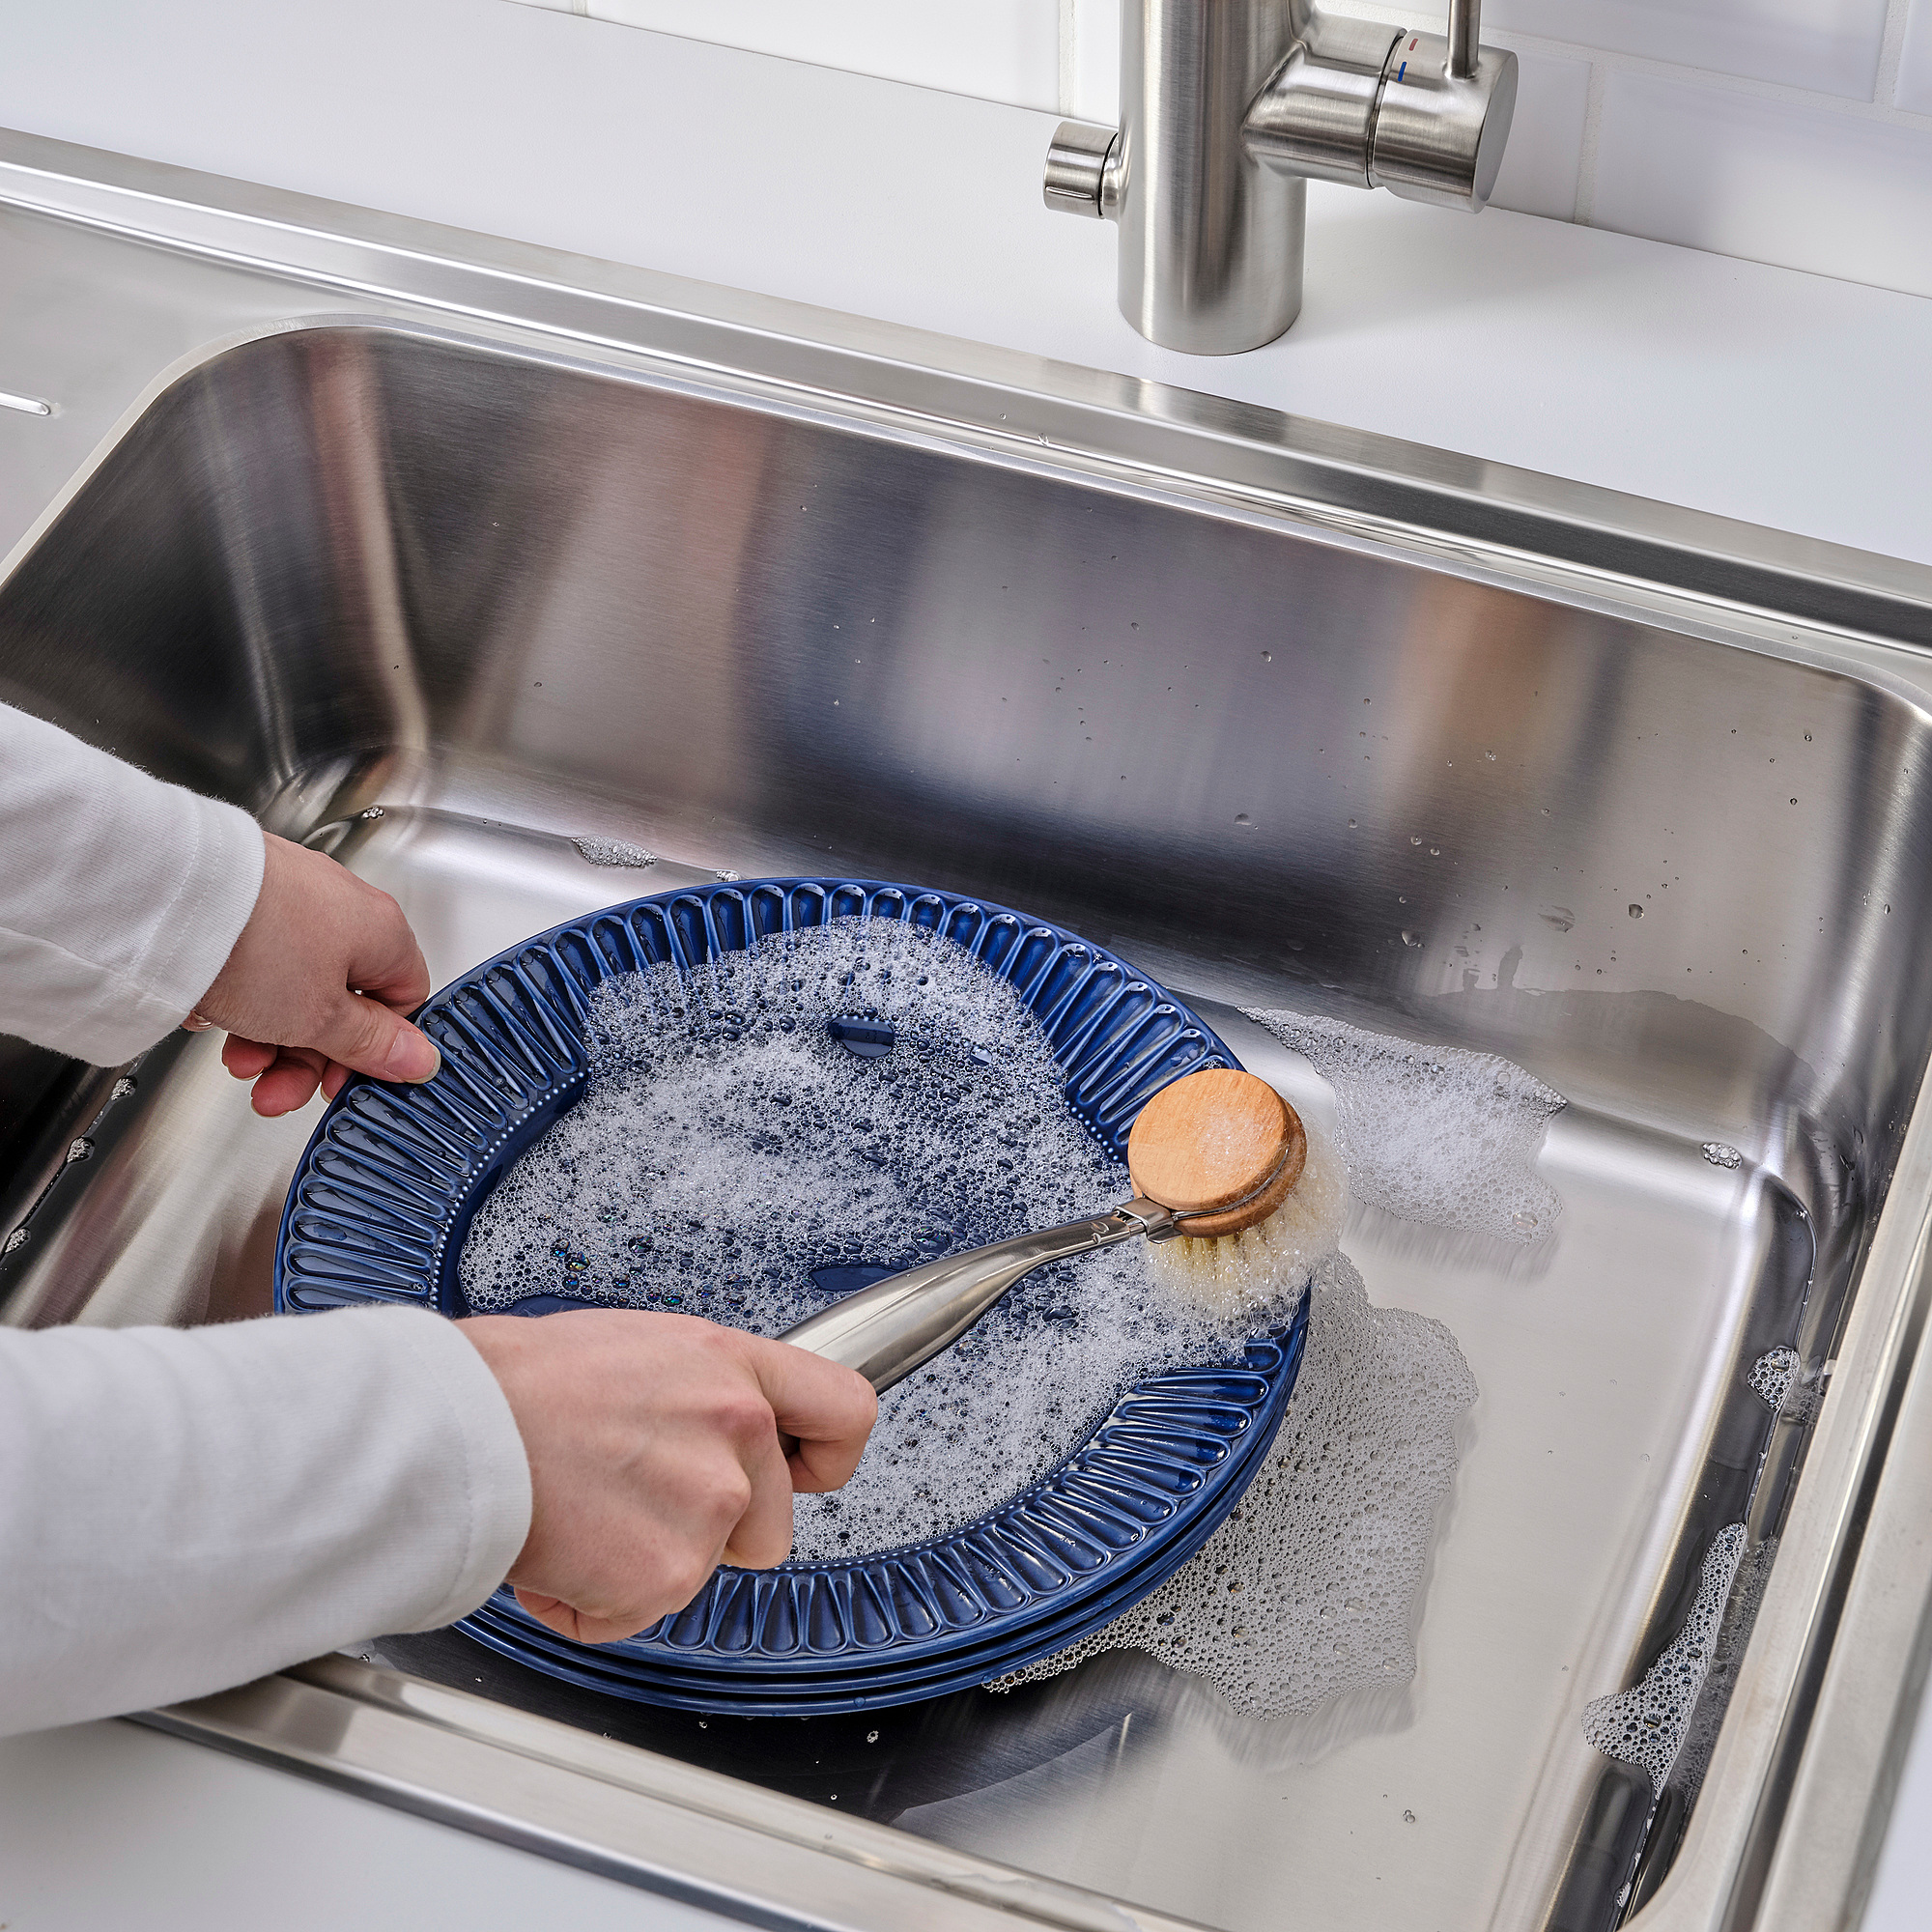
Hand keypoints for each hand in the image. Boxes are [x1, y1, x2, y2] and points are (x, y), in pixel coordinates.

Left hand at [194, 832, 439, 1116]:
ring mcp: (290, 899)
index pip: (404, 999)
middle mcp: (343, 907)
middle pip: (342, 1003)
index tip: (343, 1081)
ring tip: (236, 1060)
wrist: (166, 894)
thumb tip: (418, 1059)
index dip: (377, 1051)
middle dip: (307, 1057)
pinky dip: (240, 998)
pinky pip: (256, 965)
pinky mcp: (244, 901)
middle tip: (277, 1089)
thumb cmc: (254, 942)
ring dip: (268, 1037)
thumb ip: (372, 1044)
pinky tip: (212, 1014)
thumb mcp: (321, 1019)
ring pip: (294, 988)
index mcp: (383, 930)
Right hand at [459, 1310, 877, 1644]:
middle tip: (628, 1496)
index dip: (830, 1455)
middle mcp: (737, 1433)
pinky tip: (558, 1545)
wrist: (457, 1423)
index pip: (846, 1411)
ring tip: (580, 1509)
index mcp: (732, 1368)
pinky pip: (637, 1613)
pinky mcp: (666, 1574)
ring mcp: (709, 1507)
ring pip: (701, 1572)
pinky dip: (592, 1601)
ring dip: (645, 1563)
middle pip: (770, 1523)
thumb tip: (705, 1428)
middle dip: (707, 1529)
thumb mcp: (638, 1349)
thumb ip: (698, 1393)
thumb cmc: (519, 1380)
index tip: (807, 1470)